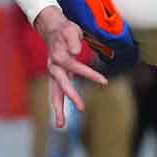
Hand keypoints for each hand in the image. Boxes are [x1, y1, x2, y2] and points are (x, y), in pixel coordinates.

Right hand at [33, 6, 109, 128]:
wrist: (52, 30)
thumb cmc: (64, 30)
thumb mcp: (70, 30)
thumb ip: (72, 39)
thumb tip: (75, 51)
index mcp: (59, 56)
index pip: (75, 67)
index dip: (89, 74)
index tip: (104, 82)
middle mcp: (54, 67)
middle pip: (60, 85)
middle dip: (71, 97)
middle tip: (82, 108)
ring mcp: (54, 74)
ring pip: (54, 94)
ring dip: (58, 109)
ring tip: (61, 126)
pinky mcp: (57, 77)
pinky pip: (57, 93)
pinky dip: (59, 105)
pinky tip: (62, 118)